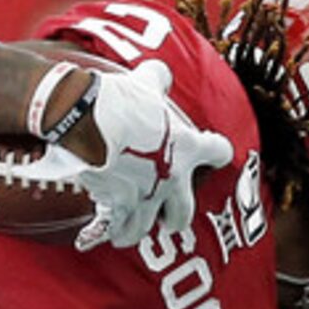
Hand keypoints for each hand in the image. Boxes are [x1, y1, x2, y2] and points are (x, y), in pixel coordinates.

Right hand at [48, 60, 234, 252]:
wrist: (89, 122)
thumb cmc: (121, 102)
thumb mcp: (146, 83)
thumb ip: (158, 80)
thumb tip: (160, 74)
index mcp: (187, 147)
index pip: (219, 152)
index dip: (217, 151)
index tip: (212, 153)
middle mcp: (171, 179)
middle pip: (183, 213)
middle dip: (175, 216)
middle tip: (166, 213)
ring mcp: (144, 197)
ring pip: (145, 228)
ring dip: (138, 228)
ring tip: (131, 226)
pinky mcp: (116, 207)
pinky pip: (114, 228)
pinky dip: (108, 231)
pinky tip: (101, 233)